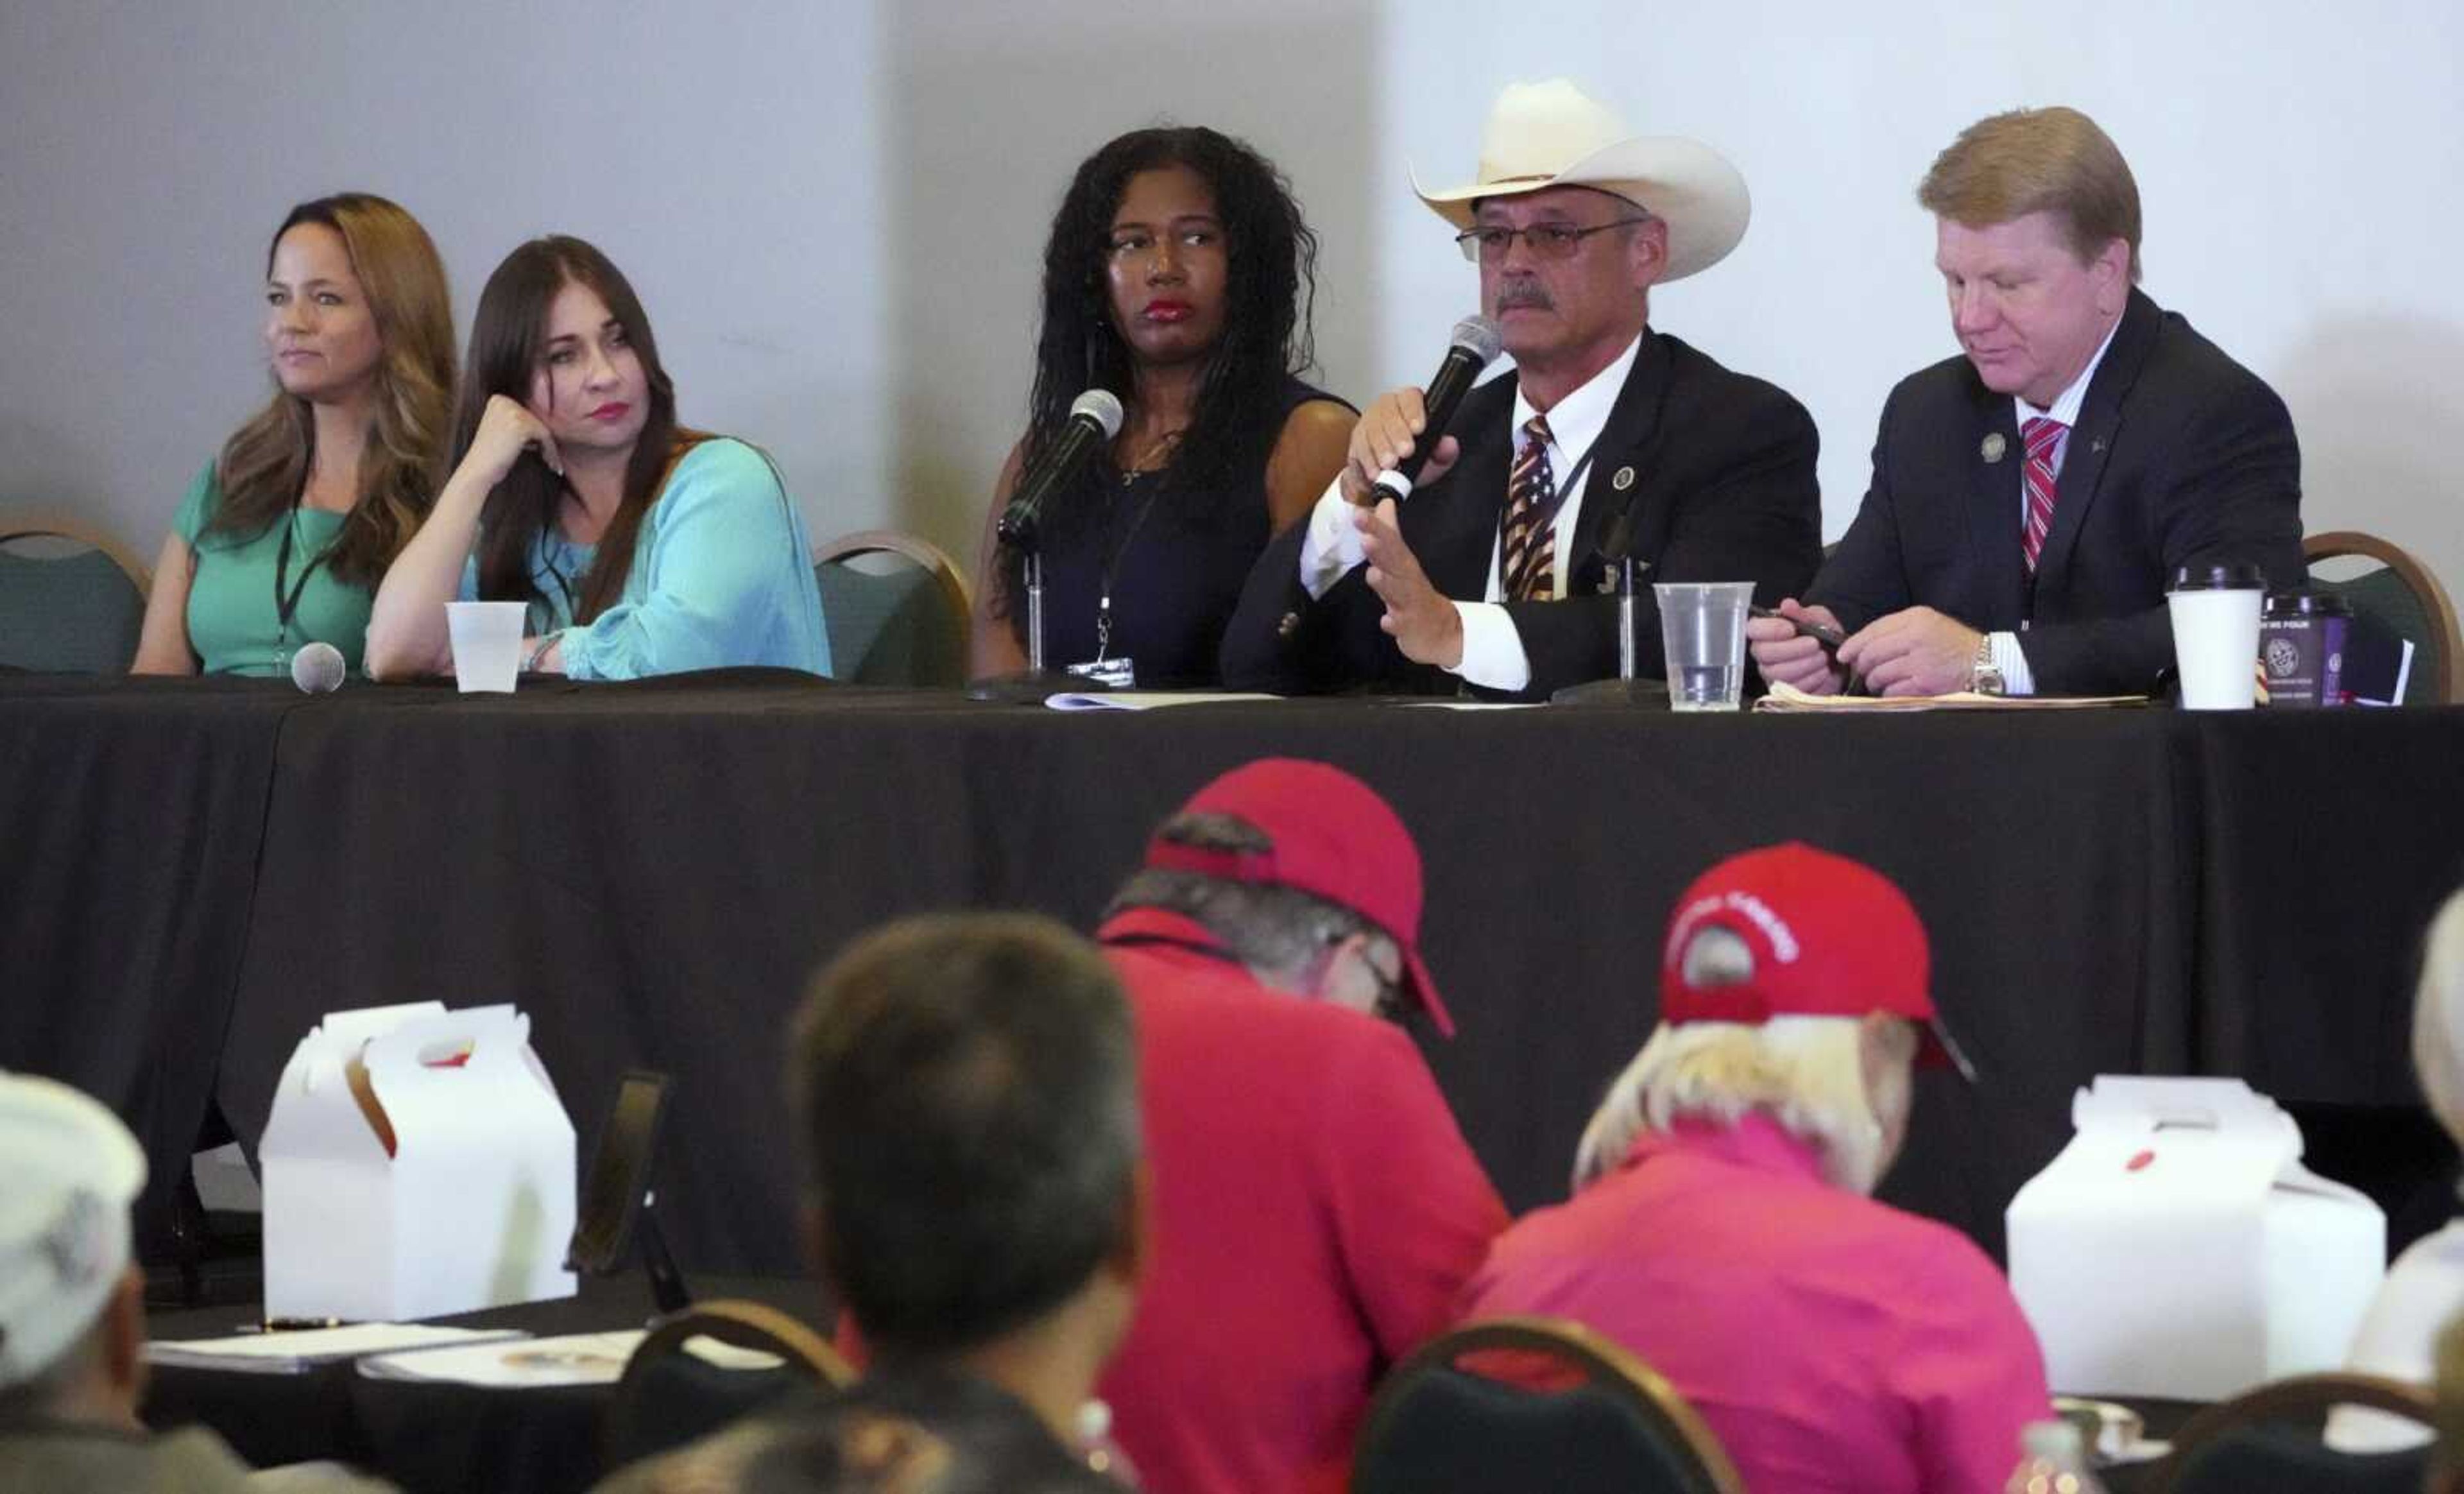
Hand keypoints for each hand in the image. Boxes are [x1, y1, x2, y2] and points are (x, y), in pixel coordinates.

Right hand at [468, 394, 561, 483]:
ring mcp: (512, 411)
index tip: (539, 449)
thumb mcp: (502, 431)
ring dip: (549, 448)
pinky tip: (551, 465)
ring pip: (542, 428)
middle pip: (535, 420)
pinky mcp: (520, 425)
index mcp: (498, 400)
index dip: (534, 433)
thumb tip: (544, 425)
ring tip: (551, 463)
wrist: (478, 469)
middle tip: (549, 458)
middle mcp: (504, 401)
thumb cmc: (490, 456)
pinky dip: (551, 451)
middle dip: (543, 441)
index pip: (526, 414)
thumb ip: (518, 422)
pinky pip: (545, 437)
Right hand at [1339, 387, 1458, 504]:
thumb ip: (1444, 451)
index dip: (1414, 412)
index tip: (1419, 429)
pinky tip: (1374, 471)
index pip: (1410, 398)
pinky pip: (1357, 447)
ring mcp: (1368, 422)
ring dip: (1380, 449)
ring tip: (1389, 465)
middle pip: (1387, 414)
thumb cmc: (1414, 457)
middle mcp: (1386, 409)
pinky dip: (1366, 461)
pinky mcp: (1356, 440)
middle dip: (1396, 435)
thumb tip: (1448, 445)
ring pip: (1370, 430)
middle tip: (1405, 452)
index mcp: (1408, 403)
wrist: (1393, 472)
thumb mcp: (1434, 456)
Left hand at [1359, 498, 1462, 667]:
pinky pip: (1402, 625)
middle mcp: (1408, 581)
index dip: (1375, 528)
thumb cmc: (1414, 593)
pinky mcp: (1410, 627)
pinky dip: (1394, 623)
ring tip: (1373, 574)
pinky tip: (1386, 621)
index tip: (1359, 514)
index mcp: (1403, 564)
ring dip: (1386, 583)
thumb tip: (1384, 503)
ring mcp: (1410, 604)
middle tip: (1367, 537)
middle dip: (1381, 550)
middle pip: (1395, 563)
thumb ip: (1390, 533)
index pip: (1390, 541)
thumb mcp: (1401, 561)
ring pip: (1398, 593)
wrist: (1442, 631)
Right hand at [1747, 599, 1847, 693]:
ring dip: (1805, 664)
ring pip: (1778, 672)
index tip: (1791, 629)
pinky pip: (1791, 688)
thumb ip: (1803, 612)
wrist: (1838, 660)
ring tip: (1823, 657)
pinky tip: (1823, 671)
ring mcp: (1771, 673)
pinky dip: (1811, 679)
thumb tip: (1787, 605)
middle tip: (1815, 644)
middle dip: (1793, 648)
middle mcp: (1764, 653)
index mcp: (1766, 630)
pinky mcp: (1784, 691)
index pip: (1754, 629)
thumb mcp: (1818, 618)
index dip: (1770, 630)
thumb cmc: (1822, 636)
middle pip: (1764, 653)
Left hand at [1837, 606, 1982, 696]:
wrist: (1985, 662)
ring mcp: (1921, 661)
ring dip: (1874, 681)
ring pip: (1878, 673)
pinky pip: (1892, 691)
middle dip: (1861, 665)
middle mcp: (1917, 637)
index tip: (1844, 654)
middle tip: (1863, 671)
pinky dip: (1888, 693)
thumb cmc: (1953, 644)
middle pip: (1871, 653)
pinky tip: (1895, 690)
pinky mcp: (1925, 683)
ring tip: (1881, 682)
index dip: (1853, 644)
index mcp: (1916, 618)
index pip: (1873, 630)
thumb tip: (1860, 646)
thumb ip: (1897, 630)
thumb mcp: (1928, 624)